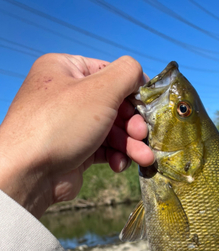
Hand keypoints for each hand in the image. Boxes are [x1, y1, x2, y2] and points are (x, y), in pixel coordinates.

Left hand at [0, 53, 153, 218]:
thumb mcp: (100, 90)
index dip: (133, 90)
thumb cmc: (61, 124)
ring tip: (145, 158)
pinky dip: (116, 156)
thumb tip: (141, 75)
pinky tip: (119, 165)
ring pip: (112, 130)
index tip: (149, 108)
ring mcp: (70, 124)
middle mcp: (67, 95)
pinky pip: (104, 149)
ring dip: (131, 145)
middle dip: (134, 124)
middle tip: (144, 136)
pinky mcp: (75, 150)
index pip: (110, 73)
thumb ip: (127, 74)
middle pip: (115, 105)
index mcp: (66, 70)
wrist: (30, 173)